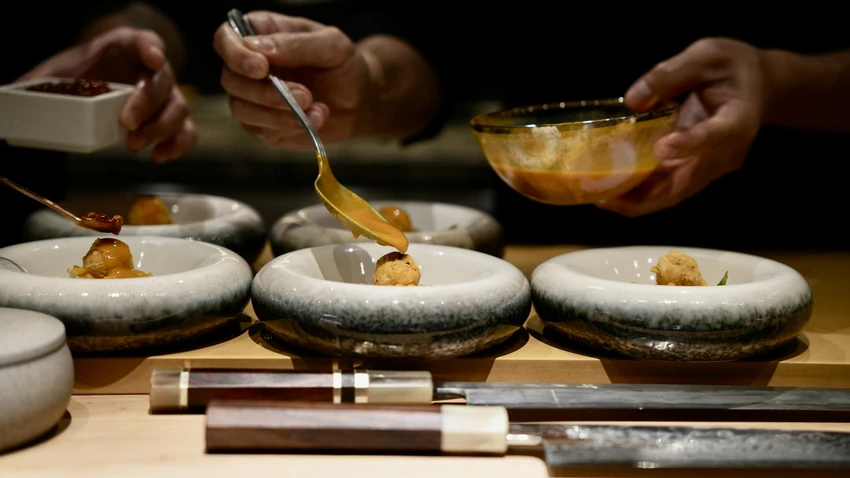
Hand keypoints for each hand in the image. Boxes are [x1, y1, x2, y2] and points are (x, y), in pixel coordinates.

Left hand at [18, 27, 195, 161]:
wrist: (91, 87)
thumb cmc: (76, 76)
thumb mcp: (55, 73)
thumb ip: (38, 82)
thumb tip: (13, 95)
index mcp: (124, 47)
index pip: (144, 40)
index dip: (150, 47)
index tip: (151, 57)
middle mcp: (151, 69)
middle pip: (163, 79)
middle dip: (148, 103)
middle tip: (127, 123)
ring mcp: (165, 95)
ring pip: (178, 107)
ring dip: (161, 128)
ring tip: (134, 146)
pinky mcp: (171, 118)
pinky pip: (186, 130)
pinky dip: (178, 144)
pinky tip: (158, 156)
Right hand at [214, 11, 370, 148]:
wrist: (358, 99)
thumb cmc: (343, 65)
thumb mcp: (332, 45)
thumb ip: (297, 44)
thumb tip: (259, 49)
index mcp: (260, 35)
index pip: (225, 40)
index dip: (235, 55)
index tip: (262, 68)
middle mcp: (248, 67)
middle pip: (231, 80)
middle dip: (267, 93)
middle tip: (306, 95)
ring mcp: (252, 99)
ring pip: (242, 110)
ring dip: (278, 114)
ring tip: (315, 109)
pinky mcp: (263, 126)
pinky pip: (263, 131)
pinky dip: (290, 128)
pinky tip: (316, 120)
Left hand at [598, 38, 766, 216]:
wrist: (759, 87)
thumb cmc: (733, 66)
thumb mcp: (706, 54)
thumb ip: (670, 74)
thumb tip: (632, 101)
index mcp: (738, 120)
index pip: (715, 135)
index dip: (689, 144)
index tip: (661, 148)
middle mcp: (726, 153)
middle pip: (687, 183)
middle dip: (646, 194)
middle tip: (606, 195)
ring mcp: (711, 167)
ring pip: (674, 193)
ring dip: (637, 200)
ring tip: (600, 197)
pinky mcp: (697, 170)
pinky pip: (668, 187)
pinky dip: (640, 192)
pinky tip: (610, 189)